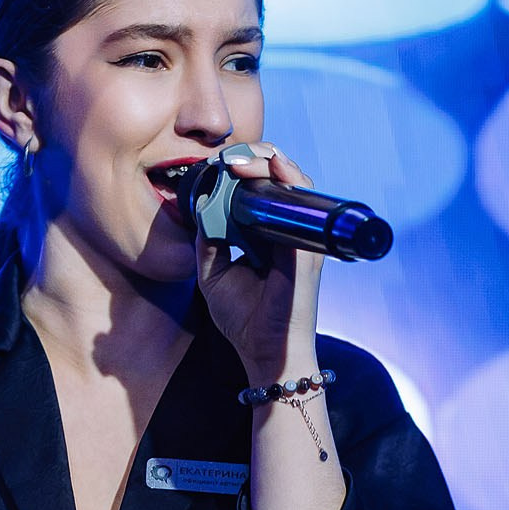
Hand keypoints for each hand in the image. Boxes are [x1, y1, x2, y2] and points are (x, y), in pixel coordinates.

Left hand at [195, 144, 324, 386]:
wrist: (264, 353)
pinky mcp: (307, 250)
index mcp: (268, 233)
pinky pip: (304, 207)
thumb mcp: (213, 272)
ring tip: (241, 160)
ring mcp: (301, 238)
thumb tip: (201, 206)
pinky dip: (290, 181)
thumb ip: (207, 240)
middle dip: (255, 156)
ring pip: (295, 183)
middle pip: (281, 176)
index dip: (245, 167)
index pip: (263, 186)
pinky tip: (272, 169)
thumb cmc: (244, 318)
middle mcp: (288, 231)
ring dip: (270, 161)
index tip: (218, 163)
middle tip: (228, 157)